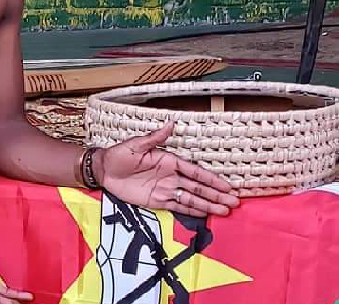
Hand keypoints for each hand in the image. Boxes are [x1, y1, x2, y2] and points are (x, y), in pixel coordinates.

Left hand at [94, 122, 239, 216]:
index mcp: (169, 161)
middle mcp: (171, 176)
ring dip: (208, 205)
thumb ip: (155, 138)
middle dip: (216, 195)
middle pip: (198, 188)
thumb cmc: (119, 154)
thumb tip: (170, 123)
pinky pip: (177, 207)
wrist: (104, 170)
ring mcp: (165, 189)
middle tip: (234, 202)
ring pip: (191, 199)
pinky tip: (205, 214)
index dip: (211, 179)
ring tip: (224, 211)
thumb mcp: (136, 144)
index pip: (195, 172)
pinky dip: (191, 211)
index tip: (227, 186)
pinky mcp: (157, 201)